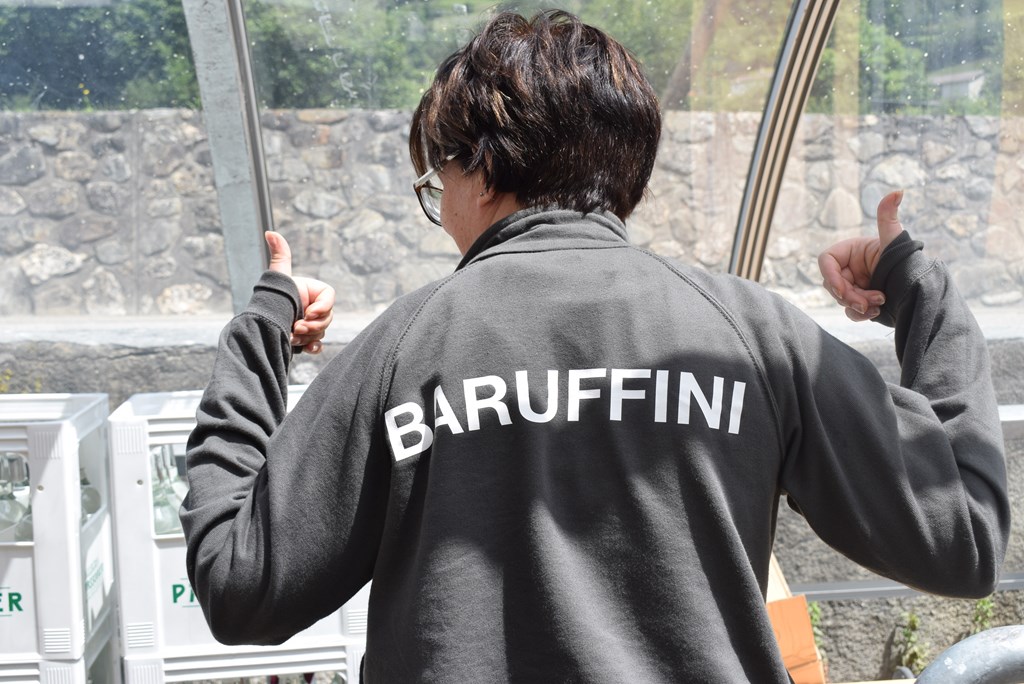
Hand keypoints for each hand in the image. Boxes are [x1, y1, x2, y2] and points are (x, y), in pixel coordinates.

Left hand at [265, 231, 334, 353]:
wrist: (258, 328)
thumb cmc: (271, 299)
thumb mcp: (279, 277)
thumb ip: (280, 255)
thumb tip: (270, 231)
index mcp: (311, 292)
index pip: (329, 297)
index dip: (323, 306)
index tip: (308, 313)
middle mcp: (312, 307)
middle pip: (327, 317)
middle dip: (313, 325)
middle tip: (296, 327)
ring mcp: (309, 324)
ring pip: (321, 331)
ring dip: (308, 336)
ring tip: (291, 336)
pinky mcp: (304, 340)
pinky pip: (318, 344)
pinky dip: (314, 347)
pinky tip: (306, 349)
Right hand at [818, 190, 904, 321]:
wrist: (923, 289)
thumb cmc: (907, 260)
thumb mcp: (895, 240)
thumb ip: (888, 217)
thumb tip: (898, 191)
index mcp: (851, 250)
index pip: (827, 261)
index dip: (831, 276)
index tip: (844, 290)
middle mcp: (850, 267)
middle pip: (833, 283)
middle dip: (849, 295)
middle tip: (869, 301)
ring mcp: (854, 284)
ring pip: (840, 299)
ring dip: (857, 305)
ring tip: (879, 304)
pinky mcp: (861, 300)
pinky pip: (849, 310)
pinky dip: (860, 314)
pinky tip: (878, 312)